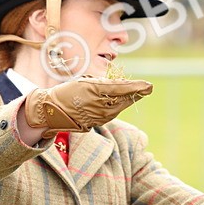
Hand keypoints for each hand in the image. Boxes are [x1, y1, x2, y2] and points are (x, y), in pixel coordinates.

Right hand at [23, 77, 152, 138]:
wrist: (53, 111)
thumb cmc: (68, 92)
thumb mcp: (86, 82)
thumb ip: (107, 83)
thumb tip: (126, 86)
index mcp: (98, 92)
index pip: (123, 88)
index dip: (138, 87)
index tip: (150, 85)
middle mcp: (102, 106)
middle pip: (126, 98)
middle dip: (136, 92)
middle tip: (147, 87)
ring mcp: (103, 116)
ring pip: (121, 105)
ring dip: (126, 97)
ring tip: (121, 91)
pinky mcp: (101, 121)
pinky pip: (114, 111)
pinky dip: (117, 104)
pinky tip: (112, 100)